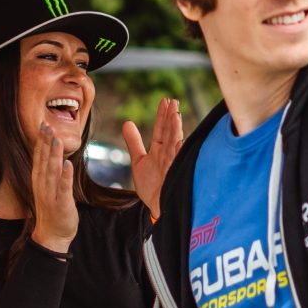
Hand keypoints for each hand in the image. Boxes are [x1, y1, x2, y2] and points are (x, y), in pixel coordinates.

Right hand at [31, 122, 77, 251]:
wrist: (51, 235)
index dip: (41, 141)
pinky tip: (68, 164)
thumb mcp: (47, 187)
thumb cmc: (52, 209)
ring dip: (54, 155)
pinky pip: (63, 188)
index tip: (43, 125)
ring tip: (57, 139)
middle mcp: (42, 185)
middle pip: (43, 160)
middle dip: (46, 143)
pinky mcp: (61, 203)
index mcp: (39, 180)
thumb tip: (52, 153)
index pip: (38, 156)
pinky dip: (65, 176)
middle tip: (47, 126)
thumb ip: (49, 171)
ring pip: (52, 171)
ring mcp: (50, 194)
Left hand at [122, 98, 182, 219]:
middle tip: (172, 101)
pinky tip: (179, 141)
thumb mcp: (139, 161)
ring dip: (175, 130)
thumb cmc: (152, 186)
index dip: (161, 116)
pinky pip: (177, 162)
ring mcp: (172, 164)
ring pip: (174, 144)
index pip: (161, 129)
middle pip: (169, 133)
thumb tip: (127, 123)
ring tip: (175, 114)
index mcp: (159, 150)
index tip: (164, 100)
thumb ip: (134, 142)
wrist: (157, 207)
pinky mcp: (175, 175)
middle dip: (170, 117)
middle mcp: (167, 155)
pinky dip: (179, 151)